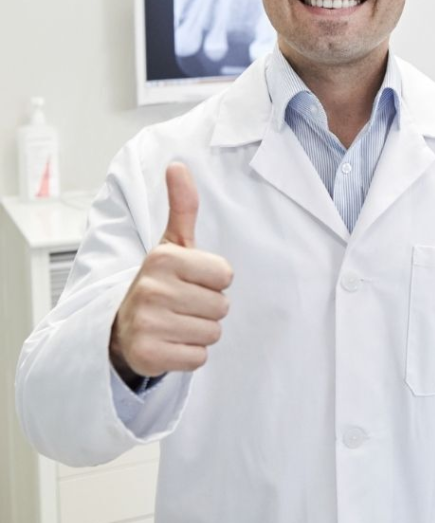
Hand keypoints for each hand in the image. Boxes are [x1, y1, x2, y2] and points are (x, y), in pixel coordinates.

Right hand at [109, 163, 232, 385]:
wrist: (121, 327)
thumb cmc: (159, 282)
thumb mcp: (172, 243)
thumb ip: (182, 206)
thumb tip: (178, 165)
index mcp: (163, 258)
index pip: (225, 275)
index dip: (214, 281)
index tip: (190, 281)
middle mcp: (151, 288)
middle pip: (222, 306)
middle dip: (208, 308)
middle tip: (182, 305)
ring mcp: (147, 323)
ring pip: (213, 333)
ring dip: (200, 332)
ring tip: (176, 323)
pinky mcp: (147, 354)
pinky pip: (198, 357)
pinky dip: (189, 354)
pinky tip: (170, 343)